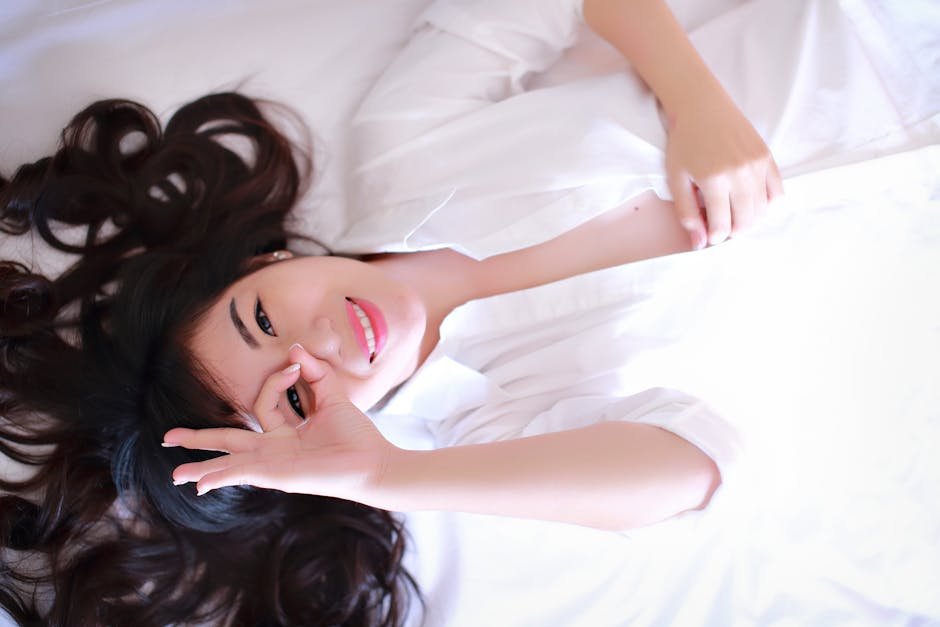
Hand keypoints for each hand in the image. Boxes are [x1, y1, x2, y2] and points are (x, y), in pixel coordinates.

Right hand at [164, 345, 394, 501]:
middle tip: (168, 437)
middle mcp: (275, 450)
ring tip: (176, 475)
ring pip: (230, 462)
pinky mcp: (278, 475)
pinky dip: (221, 477)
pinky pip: (244, 473)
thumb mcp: (333, 396)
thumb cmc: (357, 435)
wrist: (373, 461)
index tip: (295, 364)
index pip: (263, 403)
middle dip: (200, 439)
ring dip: (203, 467)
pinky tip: (200, 484)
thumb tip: (294, 350)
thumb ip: (315, 372)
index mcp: (285, 433)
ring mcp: (274, 465)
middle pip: (230, 441)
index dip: (275, 379)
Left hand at [664, 92, 783, 248]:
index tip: (707, 235)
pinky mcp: (767, 158)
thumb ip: (687, 214)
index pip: (722, 227)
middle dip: (731, 232)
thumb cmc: (684, 142)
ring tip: (731, 212)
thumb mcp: (676, 180)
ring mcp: (757, 166)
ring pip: (762, 212)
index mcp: (714, 181)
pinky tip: (749, 202)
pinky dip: (766, 205)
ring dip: (748, 220)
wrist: (700, 106)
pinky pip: (777, 193)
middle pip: (745, 223)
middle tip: (719, 224)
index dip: (714, 238)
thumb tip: (699, 244)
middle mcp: (739, 174)